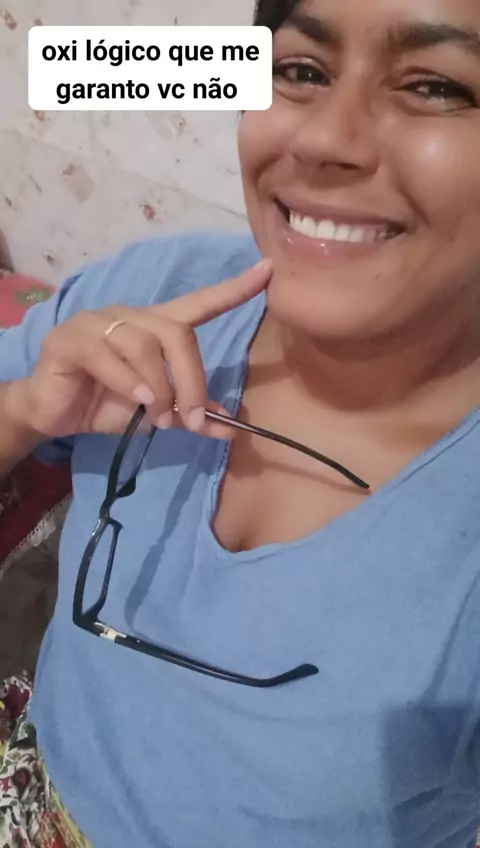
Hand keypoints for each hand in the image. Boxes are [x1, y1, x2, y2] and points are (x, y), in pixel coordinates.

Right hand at [7, 260, 271, 440]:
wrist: (53, 415)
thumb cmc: (107, 404)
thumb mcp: (159, 413)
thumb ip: (193, 413)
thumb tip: (232, 428)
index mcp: (155, 327)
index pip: (199, 302)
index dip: (234, 289)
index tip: (269, 271)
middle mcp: (130, 315)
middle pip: (177, 333)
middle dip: (192, 379)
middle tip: (192, 418)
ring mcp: (98, 322)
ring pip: (146, 344)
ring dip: (161, 387)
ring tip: (159, 415)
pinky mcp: (70, 338)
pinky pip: (110, 355)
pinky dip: (131, 383)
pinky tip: (139, 403)